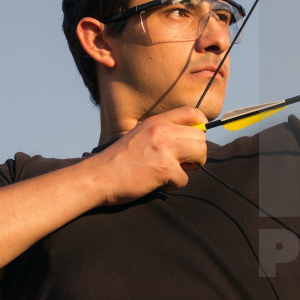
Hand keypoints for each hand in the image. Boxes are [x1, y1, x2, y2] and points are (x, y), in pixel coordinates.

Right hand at [88, 106, 208, 205]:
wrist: (97, 177)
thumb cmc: (118, 160)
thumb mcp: (140, 135)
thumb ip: (163, 133)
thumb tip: (192, 140)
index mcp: (156, 121)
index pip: (193, 113)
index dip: (201, 126)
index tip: (196, 139)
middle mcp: (162, 131)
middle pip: (201, 137)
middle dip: (197, 153)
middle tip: (183, 163)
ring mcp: (164, 149)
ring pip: (200, 154)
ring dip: (191, 167)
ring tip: (172, 172)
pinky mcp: (164, 169)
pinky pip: (185, 179)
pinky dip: (174, 185)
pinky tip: (158, 183)